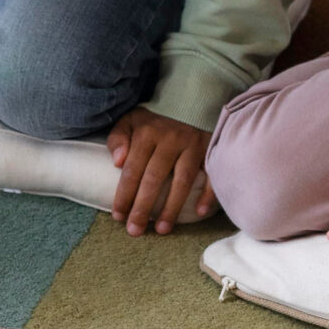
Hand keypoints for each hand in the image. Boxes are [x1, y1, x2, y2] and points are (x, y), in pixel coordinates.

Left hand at [106, 109, 212, 236]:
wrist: (190, 97)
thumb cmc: (155, 117)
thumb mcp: (131, 120)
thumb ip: (118, 138)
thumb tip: (117, 162)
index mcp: (147, 134)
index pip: (132, 169)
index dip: (124, 194)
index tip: (118, 216)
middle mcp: (170, 139)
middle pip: (154, 179)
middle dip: (143, 207)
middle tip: (136, 231)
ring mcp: (192, 145)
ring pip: (182, 181)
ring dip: (172, 207)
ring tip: (163, 229)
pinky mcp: (210, 148)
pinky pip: (212, 174)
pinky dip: (208, 193)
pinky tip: (199, 211)